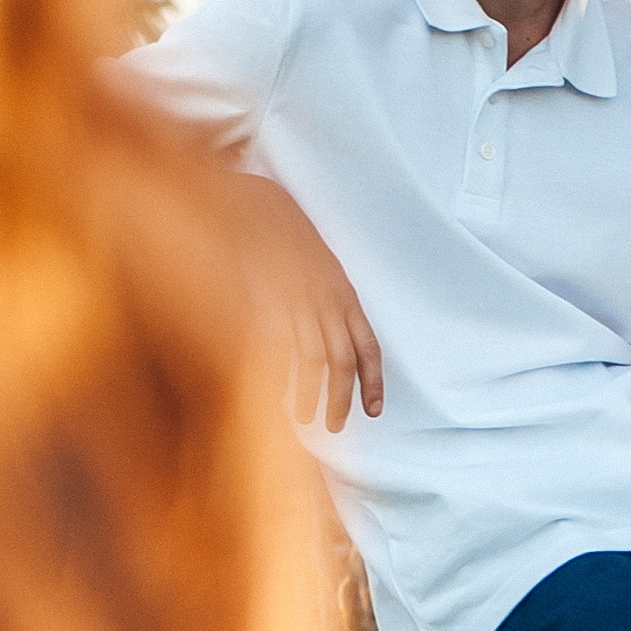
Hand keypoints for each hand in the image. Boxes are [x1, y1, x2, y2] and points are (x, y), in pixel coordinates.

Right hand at [239, 173, 380, 430]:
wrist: (256, 204)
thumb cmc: (287, 238)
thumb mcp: (321, 270)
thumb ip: (329, 304)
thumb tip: (331, 342)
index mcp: (344, 294)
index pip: (368, 346)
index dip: (373, 382)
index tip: (374, 411)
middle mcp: (327, 300)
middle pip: (342, 362)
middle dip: (341, 400)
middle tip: (335, 427)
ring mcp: (297, 301)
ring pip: (312, 361)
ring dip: (309, 395)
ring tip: (302, 418)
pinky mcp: (267, 300)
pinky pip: (278, 347)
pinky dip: (278, 374)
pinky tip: (275, 392)